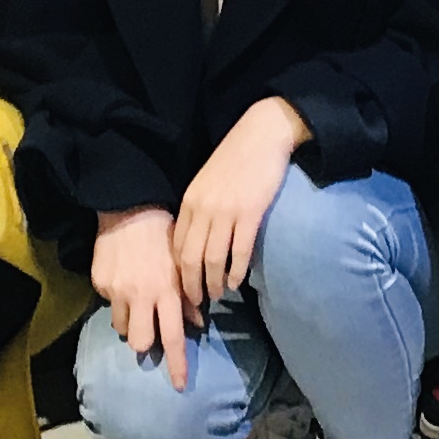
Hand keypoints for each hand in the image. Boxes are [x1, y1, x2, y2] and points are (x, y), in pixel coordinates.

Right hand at [89, 207, 189, 390]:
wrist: (128, 208)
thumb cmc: (162, 234)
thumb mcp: (182, 263)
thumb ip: (188, 296)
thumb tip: (197, 323)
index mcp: (166, 291)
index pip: (173, 337)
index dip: (176, 363)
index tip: (178, 385)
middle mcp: (141, 296)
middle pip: (140, 342)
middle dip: (145, 344)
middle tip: (150, 331)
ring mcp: (117, 291)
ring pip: (122, 326)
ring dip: (131, 322)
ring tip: (136, 301)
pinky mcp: (99, 283)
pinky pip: (109, 303)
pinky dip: (117, 299)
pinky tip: (124, 279)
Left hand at [173, 99, 305, 304]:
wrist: (261, 135)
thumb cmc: (235, 158)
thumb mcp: (207, 183)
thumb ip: (200, 209)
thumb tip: (198, 240)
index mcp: (189, 202)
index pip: (177, 247)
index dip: (178, 273)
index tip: (183, 289)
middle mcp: (202, 209)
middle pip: (190, 259)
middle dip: (191, 286)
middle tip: (197, 303)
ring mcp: (225, 212)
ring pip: (212, 259)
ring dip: (213, 283)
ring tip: (217, 295)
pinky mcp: (249, 213)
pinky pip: (239, 251)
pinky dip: (235, 271)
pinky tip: (236, 281)